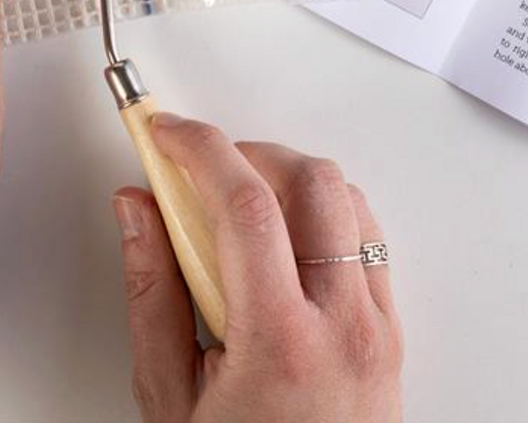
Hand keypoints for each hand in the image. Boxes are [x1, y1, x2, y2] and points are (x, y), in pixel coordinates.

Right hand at [112, 115, 402, 422]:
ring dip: (289, 180)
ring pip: (348, 200)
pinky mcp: (390, 334)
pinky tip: (281, 240)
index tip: (167, 131)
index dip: (199, 147)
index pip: (244, 202)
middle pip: (310, 181)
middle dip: (246, 152)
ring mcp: (376, 329)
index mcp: (281, 342)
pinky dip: (322, 215)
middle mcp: (343, 327)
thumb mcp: (169, 397)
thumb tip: (137, 211)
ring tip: (237, 206)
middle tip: (197, 168)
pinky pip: (366, 239)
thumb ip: (150, 291)